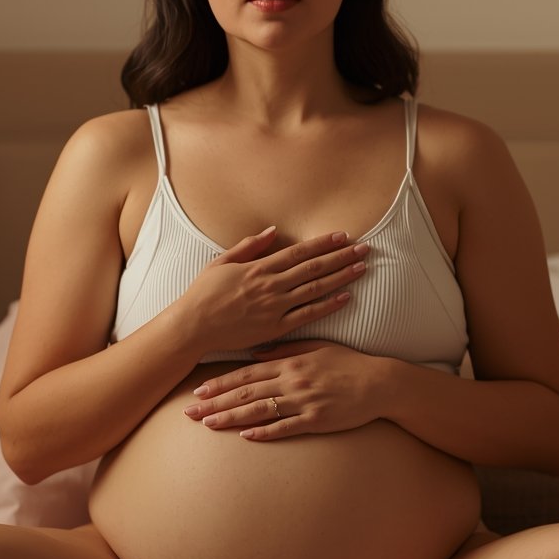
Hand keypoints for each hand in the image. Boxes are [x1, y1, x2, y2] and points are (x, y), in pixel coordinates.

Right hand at [179, 228, 368, 354]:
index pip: (299, 252)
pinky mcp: (275, 328)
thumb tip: (273, 231)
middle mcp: (271, 285)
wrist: (193, 327)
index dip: (323, 243)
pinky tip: (346, 297)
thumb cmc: (204, 293)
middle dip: (342, 257)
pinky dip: (328, 305)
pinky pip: (308, 315)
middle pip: (314, 268)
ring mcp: (275, 307)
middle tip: (365, 249)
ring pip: (316, 289)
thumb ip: (249, 246)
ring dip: (342, 277)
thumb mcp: (221, 261)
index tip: (343, 236)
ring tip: (362, 268)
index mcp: (259, 267)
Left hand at [183, 340, 381, 439]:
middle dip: (216, 402)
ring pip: (260, 410)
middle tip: (190, 412)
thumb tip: (255, 352)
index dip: (221, 382)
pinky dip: (265, 432)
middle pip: (246, 392)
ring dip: (232, 418)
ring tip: (209, 425)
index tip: (198, 390)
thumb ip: (285, 349)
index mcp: (290, 362)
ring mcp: (304, 401)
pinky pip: (286, 428)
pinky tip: (246, 437)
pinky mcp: (317, 420)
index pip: (248, 372)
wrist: (379, 383)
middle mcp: (293, 380)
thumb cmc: (348, 363)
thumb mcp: (316, 347)